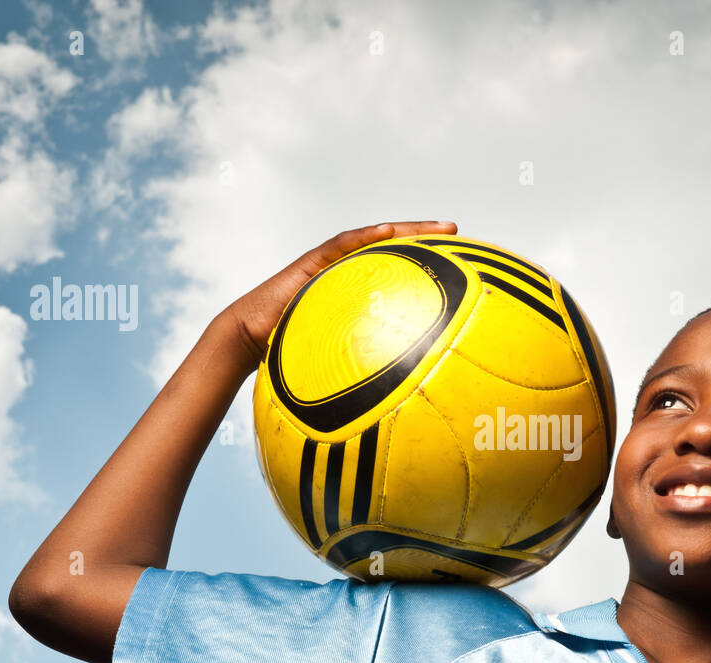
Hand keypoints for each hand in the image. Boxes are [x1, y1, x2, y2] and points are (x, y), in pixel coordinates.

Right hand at [219, 220, 458, 367]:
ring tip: (434, 226)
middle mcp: (347, 270)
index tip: (459, 260)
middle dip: (424, 235)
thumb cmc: (293, 349)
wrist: (251, 337)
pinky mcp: (310, 262)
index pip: (397, 268)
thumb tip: (404, 388)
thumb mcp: (340, 355)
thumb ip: (367, 359)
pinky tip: (387, 230)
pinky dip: (363, 236)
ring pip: (371, 239)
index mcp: (358, 289)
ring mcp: (329, 263)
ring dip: (404, 229)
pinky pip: (339, 246)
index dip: (426, 261)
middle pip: (392, 246)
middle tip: (455, 229)